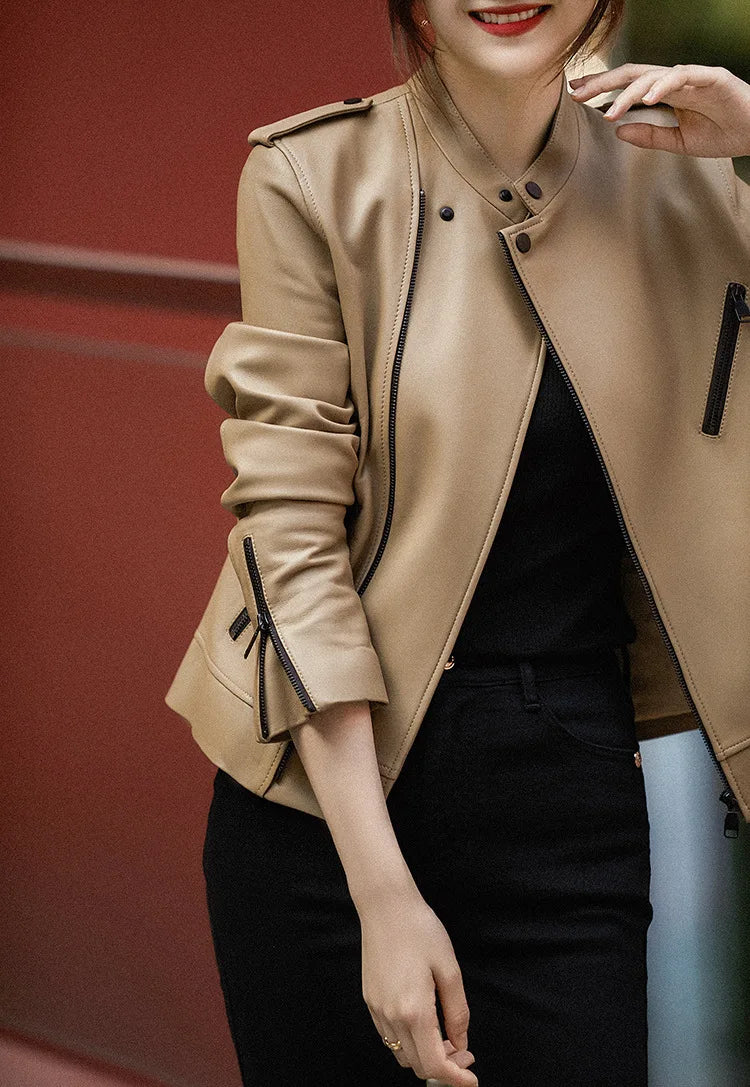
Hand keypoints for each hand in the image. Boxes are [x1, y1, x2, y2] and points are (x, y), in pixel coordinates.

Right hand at [359, 889, 478, 1084]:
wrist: (386, 905)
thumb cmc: (420, 930)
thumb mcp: (449, 969)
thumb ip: (457, 1012)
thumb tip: (461, 1044)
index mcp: (414, 1010)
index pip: (434, 1064)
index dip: (455, 1078)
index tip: (472, 1079)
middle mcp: (391, 1016)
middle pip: (417, 1065)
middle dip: (444, 1067)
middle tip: (464, 1052)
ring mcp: (377, 1009)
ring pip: (401, 1054)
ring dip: (425, 1056)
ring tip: (445, 1037)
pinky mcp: (370, 1000)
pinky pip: (389, 1036)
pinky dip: (408, 1042)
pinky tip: (424, 1023)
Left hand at [569, 62, 749, 157]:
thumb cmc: (723, 134)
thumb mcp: (679, 142)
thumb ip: (650, 136)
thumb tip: (618, 132)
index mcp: (667, 93)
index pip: (629, 85)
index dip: (603, 88)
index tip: (578, 94)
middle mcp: (676, 81)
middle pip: (633, 75)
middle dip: (604, 82)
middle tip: (578, 92)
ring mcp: (693, 77)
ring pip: (654, 75)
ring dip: (629, 92)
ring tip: (611, 110)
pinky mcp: (712, 78)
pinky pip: (683, 76)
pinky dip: (663, 85)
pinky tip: (647, 97)